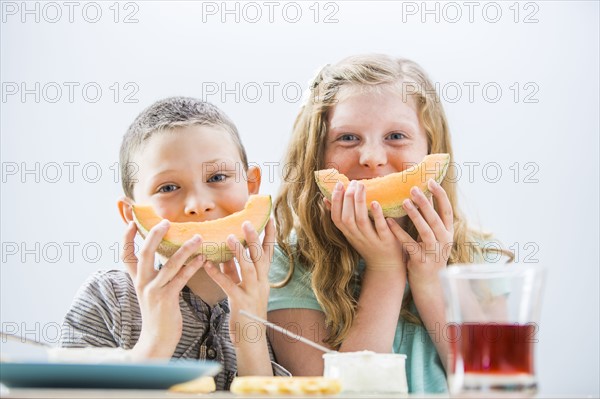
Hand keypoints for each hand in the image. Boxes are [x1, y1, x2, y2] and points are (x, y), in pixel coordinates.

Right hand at [121, 220, 204, 358]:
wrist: (157, 339)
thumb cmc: (159, 314)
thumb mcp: (150, 293)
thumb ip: (153, 276)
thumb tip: (163, 258)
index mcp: (137, 280)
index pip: (126, 256)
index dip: (127, 239)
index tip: (131, 222)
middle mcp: (142, 283)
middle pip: (144, 253)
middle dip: (154, 235)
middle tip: (166, 222)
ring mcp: (154, 291)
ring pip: (168, 264)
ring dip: (185, 249)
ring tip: (198, 237)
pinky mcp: (166, 299)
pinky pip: (181, 278)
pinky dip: (192, 266)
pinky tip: (202, 259)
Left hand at [204, 218, 274, 346]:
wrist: (252, 338)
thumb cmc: (246, 310)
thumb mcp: (242, 286)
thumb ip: (234, 269)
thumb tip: (225, 252)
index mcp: (264, 277)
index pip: (269, 252)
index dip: (269, 235)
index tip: (269, 218)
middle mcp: (262, 283)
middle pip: (260, 257)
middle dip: (255, 239)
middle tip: (247, 222)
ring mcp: (253, 293)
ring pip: (249, 269)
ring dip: (240, 252)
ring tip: (230, 238)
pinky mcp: (241, 303)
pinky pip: (229, 286)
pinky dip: (218, 274)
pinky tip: (208, 265)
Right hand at [325, 180, 404, 273]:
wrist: (386, 268)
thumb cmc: (369, 245)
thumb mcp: (351, 233)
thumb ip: (342, 217)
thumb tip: (325, 198)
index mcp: (349, 234)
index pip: (336, 217)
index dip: (335, 201)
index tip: (338, 184)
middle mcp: (357, 237)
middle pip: (346, 218)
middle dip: (347, 198)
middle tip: (353, 182)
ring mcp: (371, 240)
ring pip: (360, 221)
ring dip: (359, 202)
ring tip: (361, 186)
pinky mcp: (386, 241)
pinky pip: (379, 227)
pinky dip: (376, 215)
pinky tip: (375, 202)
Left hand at [387, 179, 453, 287]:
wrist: (429, 284)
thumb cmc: (428, 255)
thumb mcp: (434, 237)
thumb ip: (430, 219)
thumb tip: (423, 195)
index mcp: (448, 233)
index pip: (447, 210)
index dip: (440, 195)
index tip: (431, 181)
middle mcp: (444, 241)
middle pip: (436, 218)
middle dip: (425, 202)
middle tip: (413, 189)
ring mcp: (434, 252)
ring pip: (426, 230)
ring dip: (416, 215)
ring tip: (404, 202)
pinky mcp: (421, 261)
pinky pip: (409, 244)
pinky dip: (399, 232)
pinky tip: (389, 222)